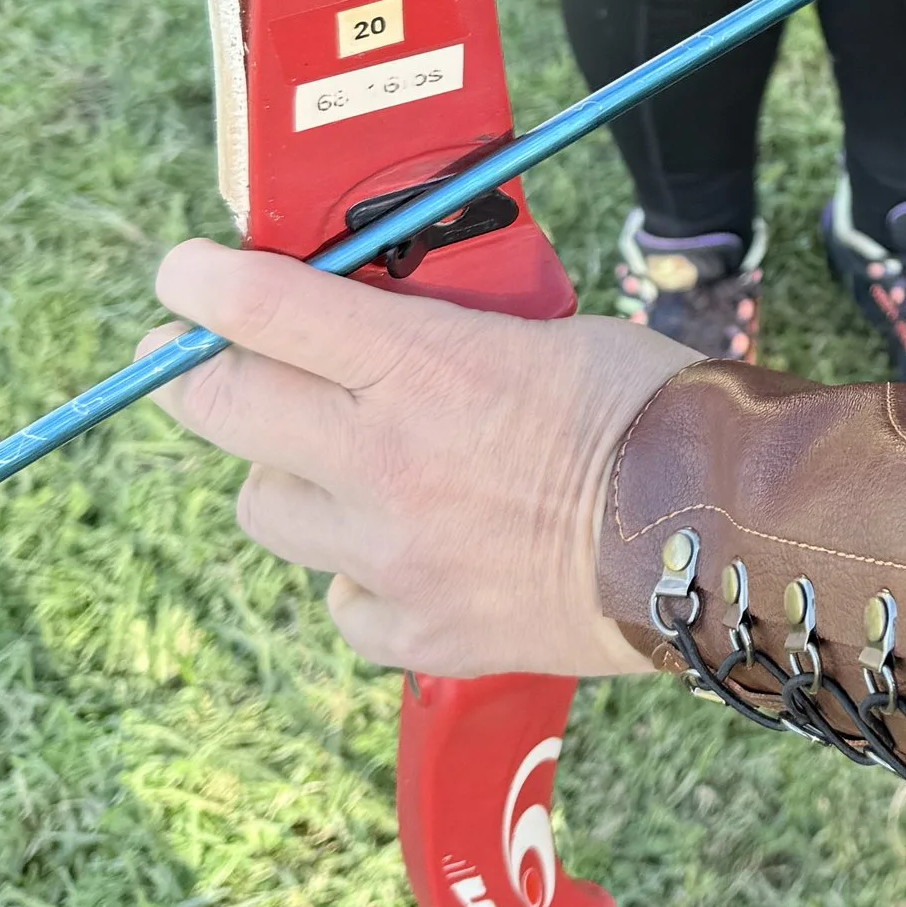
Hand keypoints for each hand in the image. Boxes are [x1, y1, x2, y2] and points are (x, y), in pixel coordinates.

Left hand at [149, 240, 691, 678]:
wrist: (724, 535)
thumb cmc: (651, 409)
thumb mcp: (543, 328)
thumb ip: (443, 329)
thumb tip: (373, 319)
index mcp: (422, 365)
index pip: (261, 308)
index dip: (198, 285)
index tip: (181, 278)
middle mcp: (384, 461)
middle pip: (221, 411)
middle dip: (199, 379)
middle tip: (203, 364)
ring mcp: (393, 555)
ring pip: (267, 508)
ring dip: (293, 479)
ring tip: (353, 467)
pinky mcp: (418, 628)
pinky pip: (340, 597)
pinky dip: (361, 573)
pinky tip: (416, 550)